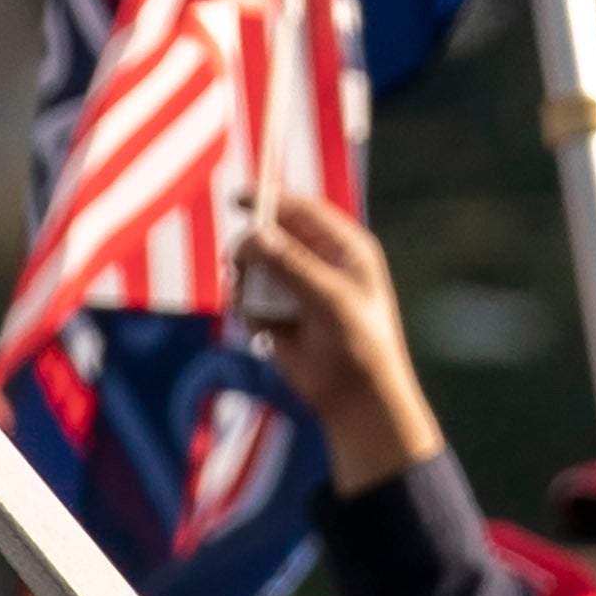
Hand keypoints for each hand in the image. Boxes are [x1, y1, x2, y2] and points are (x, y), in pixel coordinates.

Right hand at [240, 189, 442, 486]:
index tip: (238, 199)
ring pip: (254, 266)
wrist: (354, 397)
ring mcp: (296, 287)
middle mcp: (319, 262)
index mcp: (345, 248)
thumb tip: (254, 236)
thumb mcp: (329, 298)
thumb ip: (292, 265)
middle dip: (252, 248)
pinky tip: (263, 329)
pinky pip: (248, 297)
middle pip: (270, 234)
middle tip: (240, 265)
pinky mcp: (278, 313)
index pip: (303, 210)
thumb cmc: (357, 343)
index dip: (271, 201)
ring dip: (246, 281)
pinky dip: (248, 308)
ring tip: (255, 305)